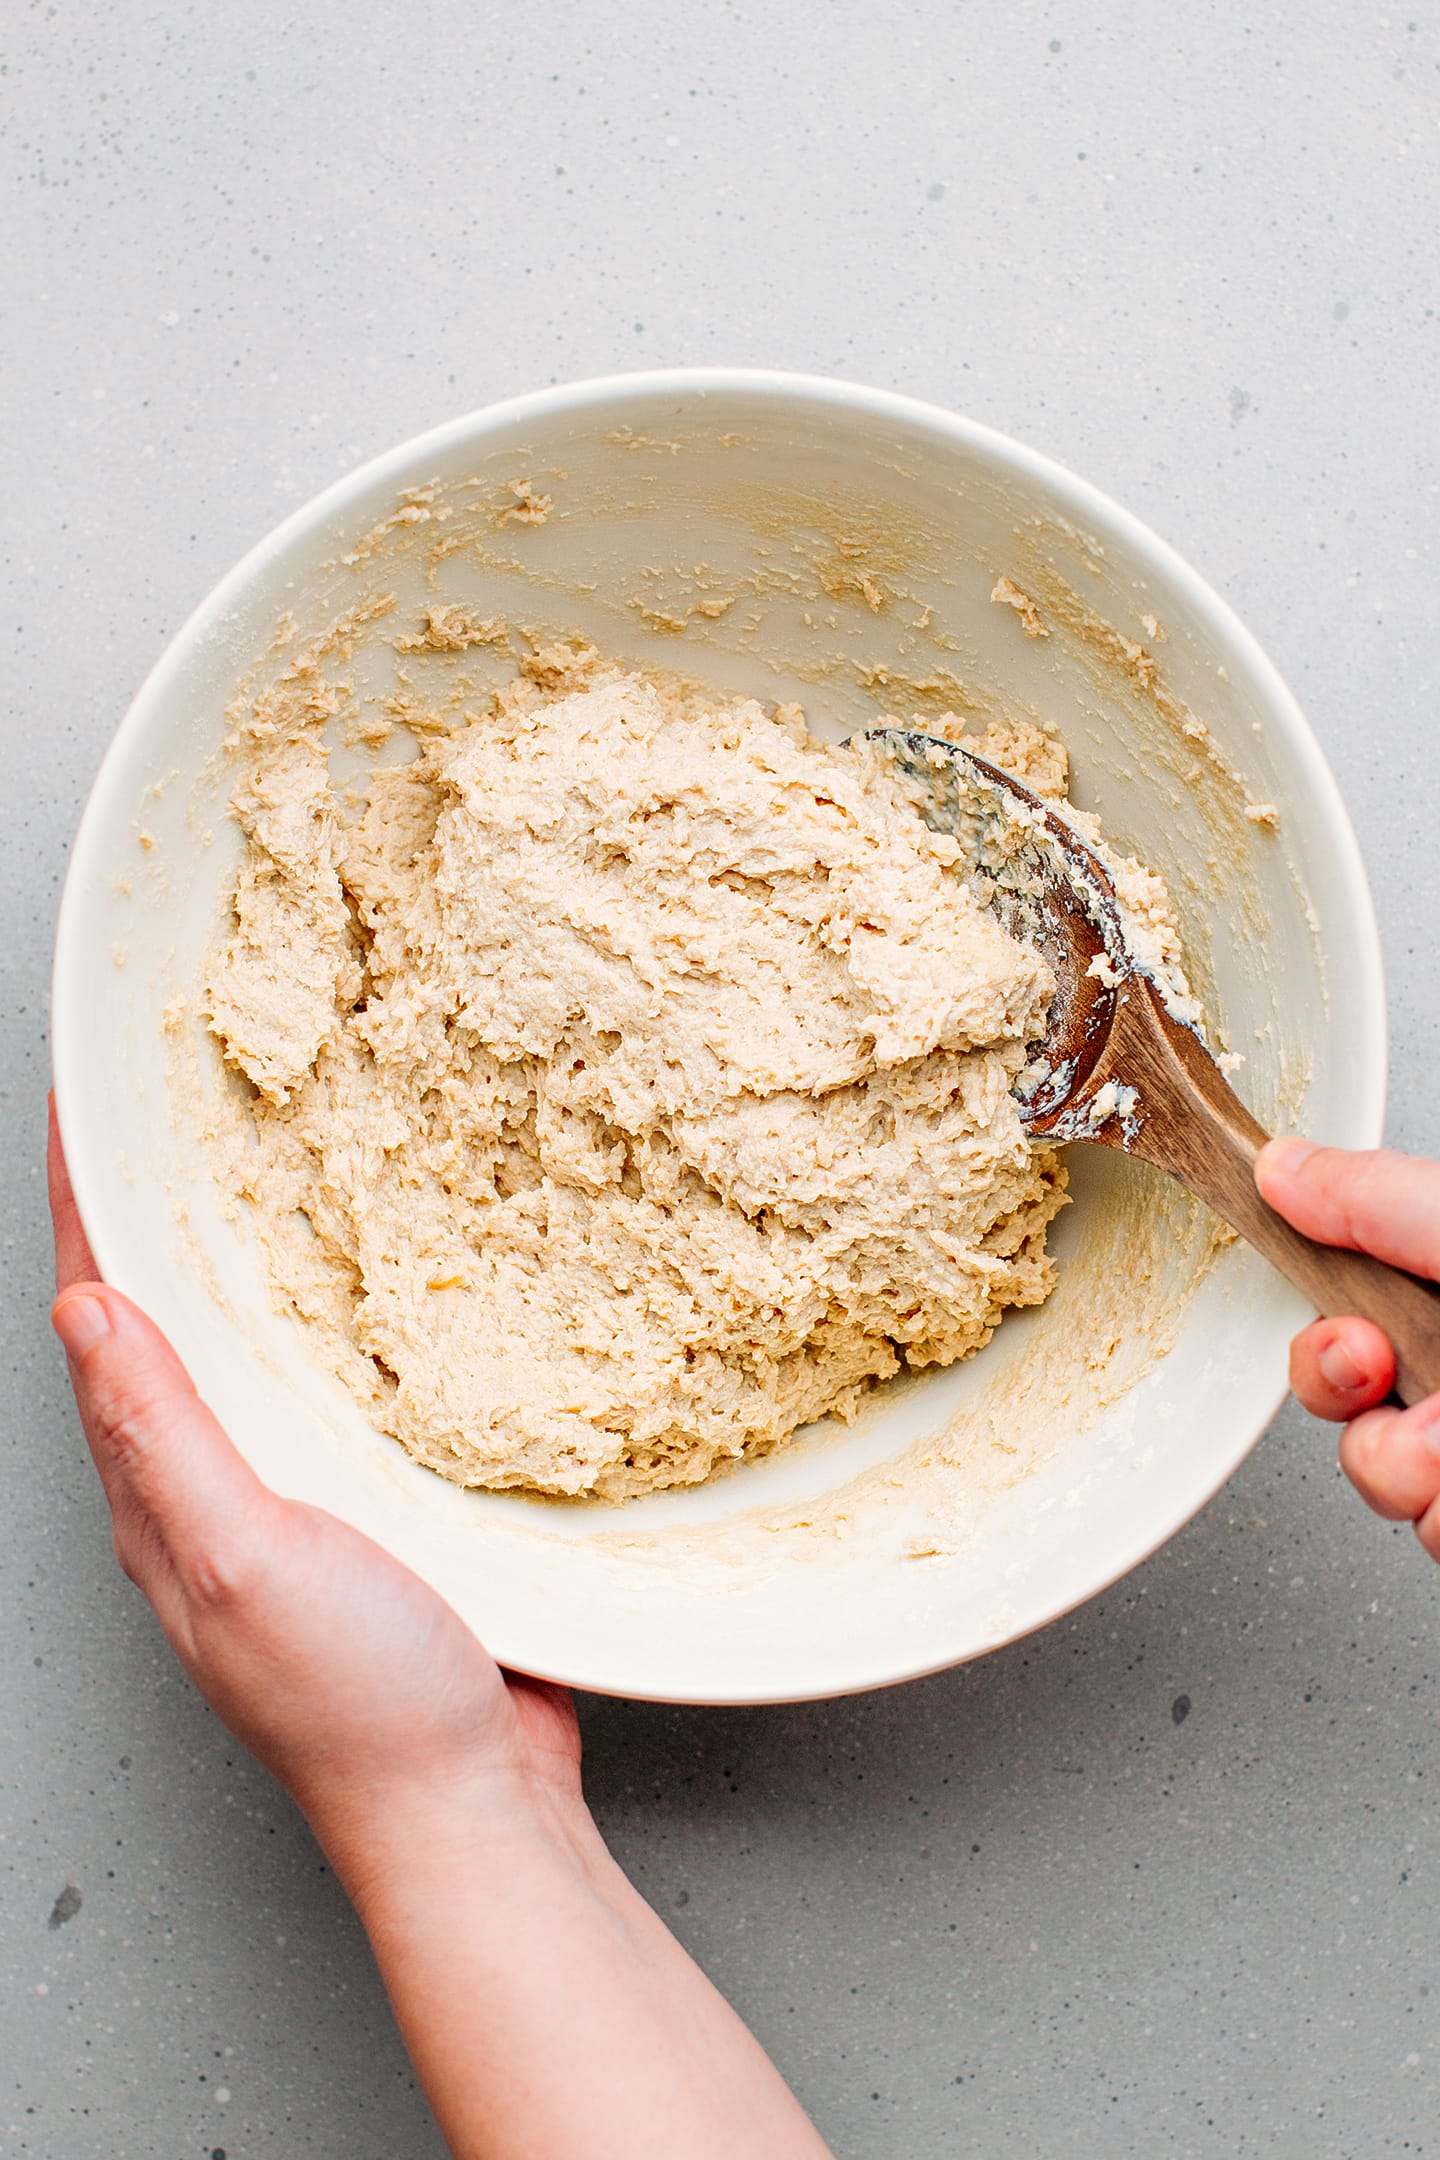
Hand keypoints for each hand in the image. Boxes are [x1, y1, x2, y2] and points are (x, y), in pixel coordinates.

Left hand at [47, 1099, 830, 2158]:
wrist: (469, 1803)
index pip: (99, 1323)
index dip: (85, 1208)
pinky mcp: (366, 1507)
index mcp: (160, 1497)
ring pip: (244, 1347)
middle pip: (158, 1321)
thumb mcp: (243, 1558)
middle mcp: (209, 1489)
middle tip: (163, 1104)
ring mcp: (289, 1499)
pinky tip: (360, 1286)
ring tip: (247, 1162)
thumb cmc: (359, 1700)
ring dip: (234, 1252)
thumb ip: (165, 1438)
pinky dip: (320, 1315)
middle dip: (150, 1211)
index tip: (83, 1104)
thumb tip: (87, 1315)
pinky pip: (322, 1386)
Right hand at [1255, 1137, 1439, 1556]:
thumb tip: (1279, 1166)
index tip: (1350, 1336)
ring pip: (1381, 1478)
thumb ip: (1376, 1196)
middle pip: (1344, 1394)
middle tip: (1390, 1377)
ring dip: (1407, 1470)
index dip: (1330, 1332)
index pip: (1346, 1303)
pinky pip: (1428, 1533)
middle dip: (1351, 1398)